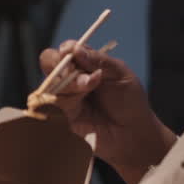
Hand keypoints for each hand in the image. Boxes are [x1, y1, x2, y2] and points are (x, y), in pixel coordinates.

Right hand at [38, 41, 173, 183]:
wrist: (133, 134)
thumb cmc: (130, 101)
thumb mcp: (120, 74)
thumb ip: (98, 60)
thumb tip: (73, 49)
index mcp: (86, 63)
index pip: (67, 50)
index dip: (66, 50)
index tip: (70, 52)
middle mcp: (72, 77)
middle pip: (50, 62)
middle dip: (62, 65)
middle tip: (78, 71)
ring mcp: (66, 95)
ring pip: (52, 81)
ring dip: (70, 83)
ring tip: (90, 87)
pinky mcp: (63, 114)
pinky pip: (54, 102)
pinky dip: (67, 98)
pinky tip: (82, 101)